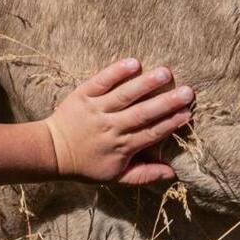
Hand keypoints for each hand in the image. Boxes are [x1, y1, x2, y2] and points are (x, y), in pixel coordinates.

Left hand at [44, 58, 193, 184]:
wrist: (51, 152)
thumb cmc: (87, 166)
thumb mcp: (116, 177)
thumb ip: (145, 175)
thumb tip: (172, 173)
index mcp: (122, 146)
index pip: (152, 133)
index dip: (171, 123)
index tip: (188, 113)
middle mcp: (112, 127)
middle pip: (143, 113)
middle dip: (167, 102)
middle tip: (188, 92)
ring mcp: (97, 109)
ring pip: (125, 95)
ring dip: (146, 84)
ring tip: (166, 73)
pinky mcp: (84, 95)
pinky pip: (101, 81)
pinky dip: (116, 72)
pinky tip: (134, 62)